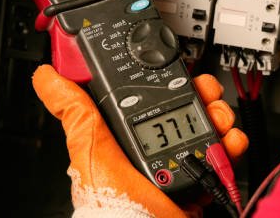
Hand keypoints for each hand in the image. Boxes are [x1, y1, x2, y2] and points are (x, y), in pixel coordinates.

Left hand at [33, 65, 247, 217]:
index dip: (173, 80)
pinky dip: (233, 144)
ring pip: (211, 124)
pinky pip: (225, 152)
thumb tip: (46, 78)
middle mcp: (159, 146)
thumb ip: (74, 113)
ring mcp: (184, 161)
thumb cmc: (116, 204)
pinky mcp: (204, 176)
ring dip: (222, 117)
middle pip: (190, 106)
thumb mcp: (90, 150)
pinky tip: (229, 143)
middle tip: (207, 97)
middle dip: (205, 96)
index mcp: (132, 135)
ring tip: (220, 123)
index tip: (184, 74)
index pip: (157, 95)